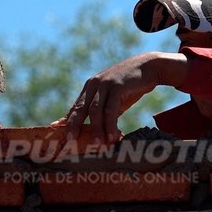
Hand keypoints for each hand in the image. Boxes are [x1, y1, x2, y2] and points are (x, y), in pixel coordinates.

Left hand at [65, 52, 187, 142]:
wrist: (149, 67)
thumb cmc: (130, 86)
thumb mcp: (113, 98)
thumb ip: (102, 111)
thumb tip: (93, 129)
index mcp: (90, 87)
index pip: (76, 107)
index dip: (68, 121)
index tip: (62, 135)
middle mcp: (94, 84)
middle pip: (80, 108)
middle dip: (74, 125)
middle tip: (72, 141)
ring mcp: (105, 84)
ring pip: (95, 111)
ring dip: (96, 129)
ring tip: (99, 145)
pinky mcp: (117, 86)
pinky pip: (111, 109)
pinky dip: (110, 125)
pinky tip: (112, 136)